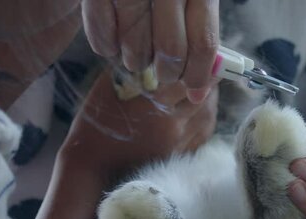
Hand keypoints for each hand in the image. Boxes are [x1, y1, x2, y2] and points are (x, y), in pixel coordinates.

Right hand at [58, 69, 217, 181]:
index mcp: (155, 105)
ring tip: (207, 92)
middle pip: (204, 100)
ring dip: (210, 104)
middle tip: (210, 73)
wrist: (92, 169)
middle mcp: (172, 125)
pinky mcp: (176, 157)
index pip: (189, 81)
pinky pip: (202, 137)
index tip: (211, 59)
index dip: (203, 69)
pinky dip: (205, 123)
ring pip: (207, 119)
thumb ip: (128, 72)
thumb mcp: (106, 91)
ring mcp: (177, 144)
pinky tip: (200, 115)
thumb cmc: (94, 128)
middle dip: (210, 84)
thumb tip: (145, 55)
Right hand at [82, 0, 218, 103]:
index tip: (193, 88)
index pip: (203, 42)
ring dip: (136, 60)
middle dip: (167, 72)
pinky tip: (113, 40)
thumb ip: (199, 40)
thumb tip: (199, 93)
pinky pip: (103, 37)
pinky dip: (107, 47)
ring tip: (138, 51)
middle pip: (170, 50)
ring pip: (135, 47)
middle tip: (164, 72)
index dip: (198, 74)